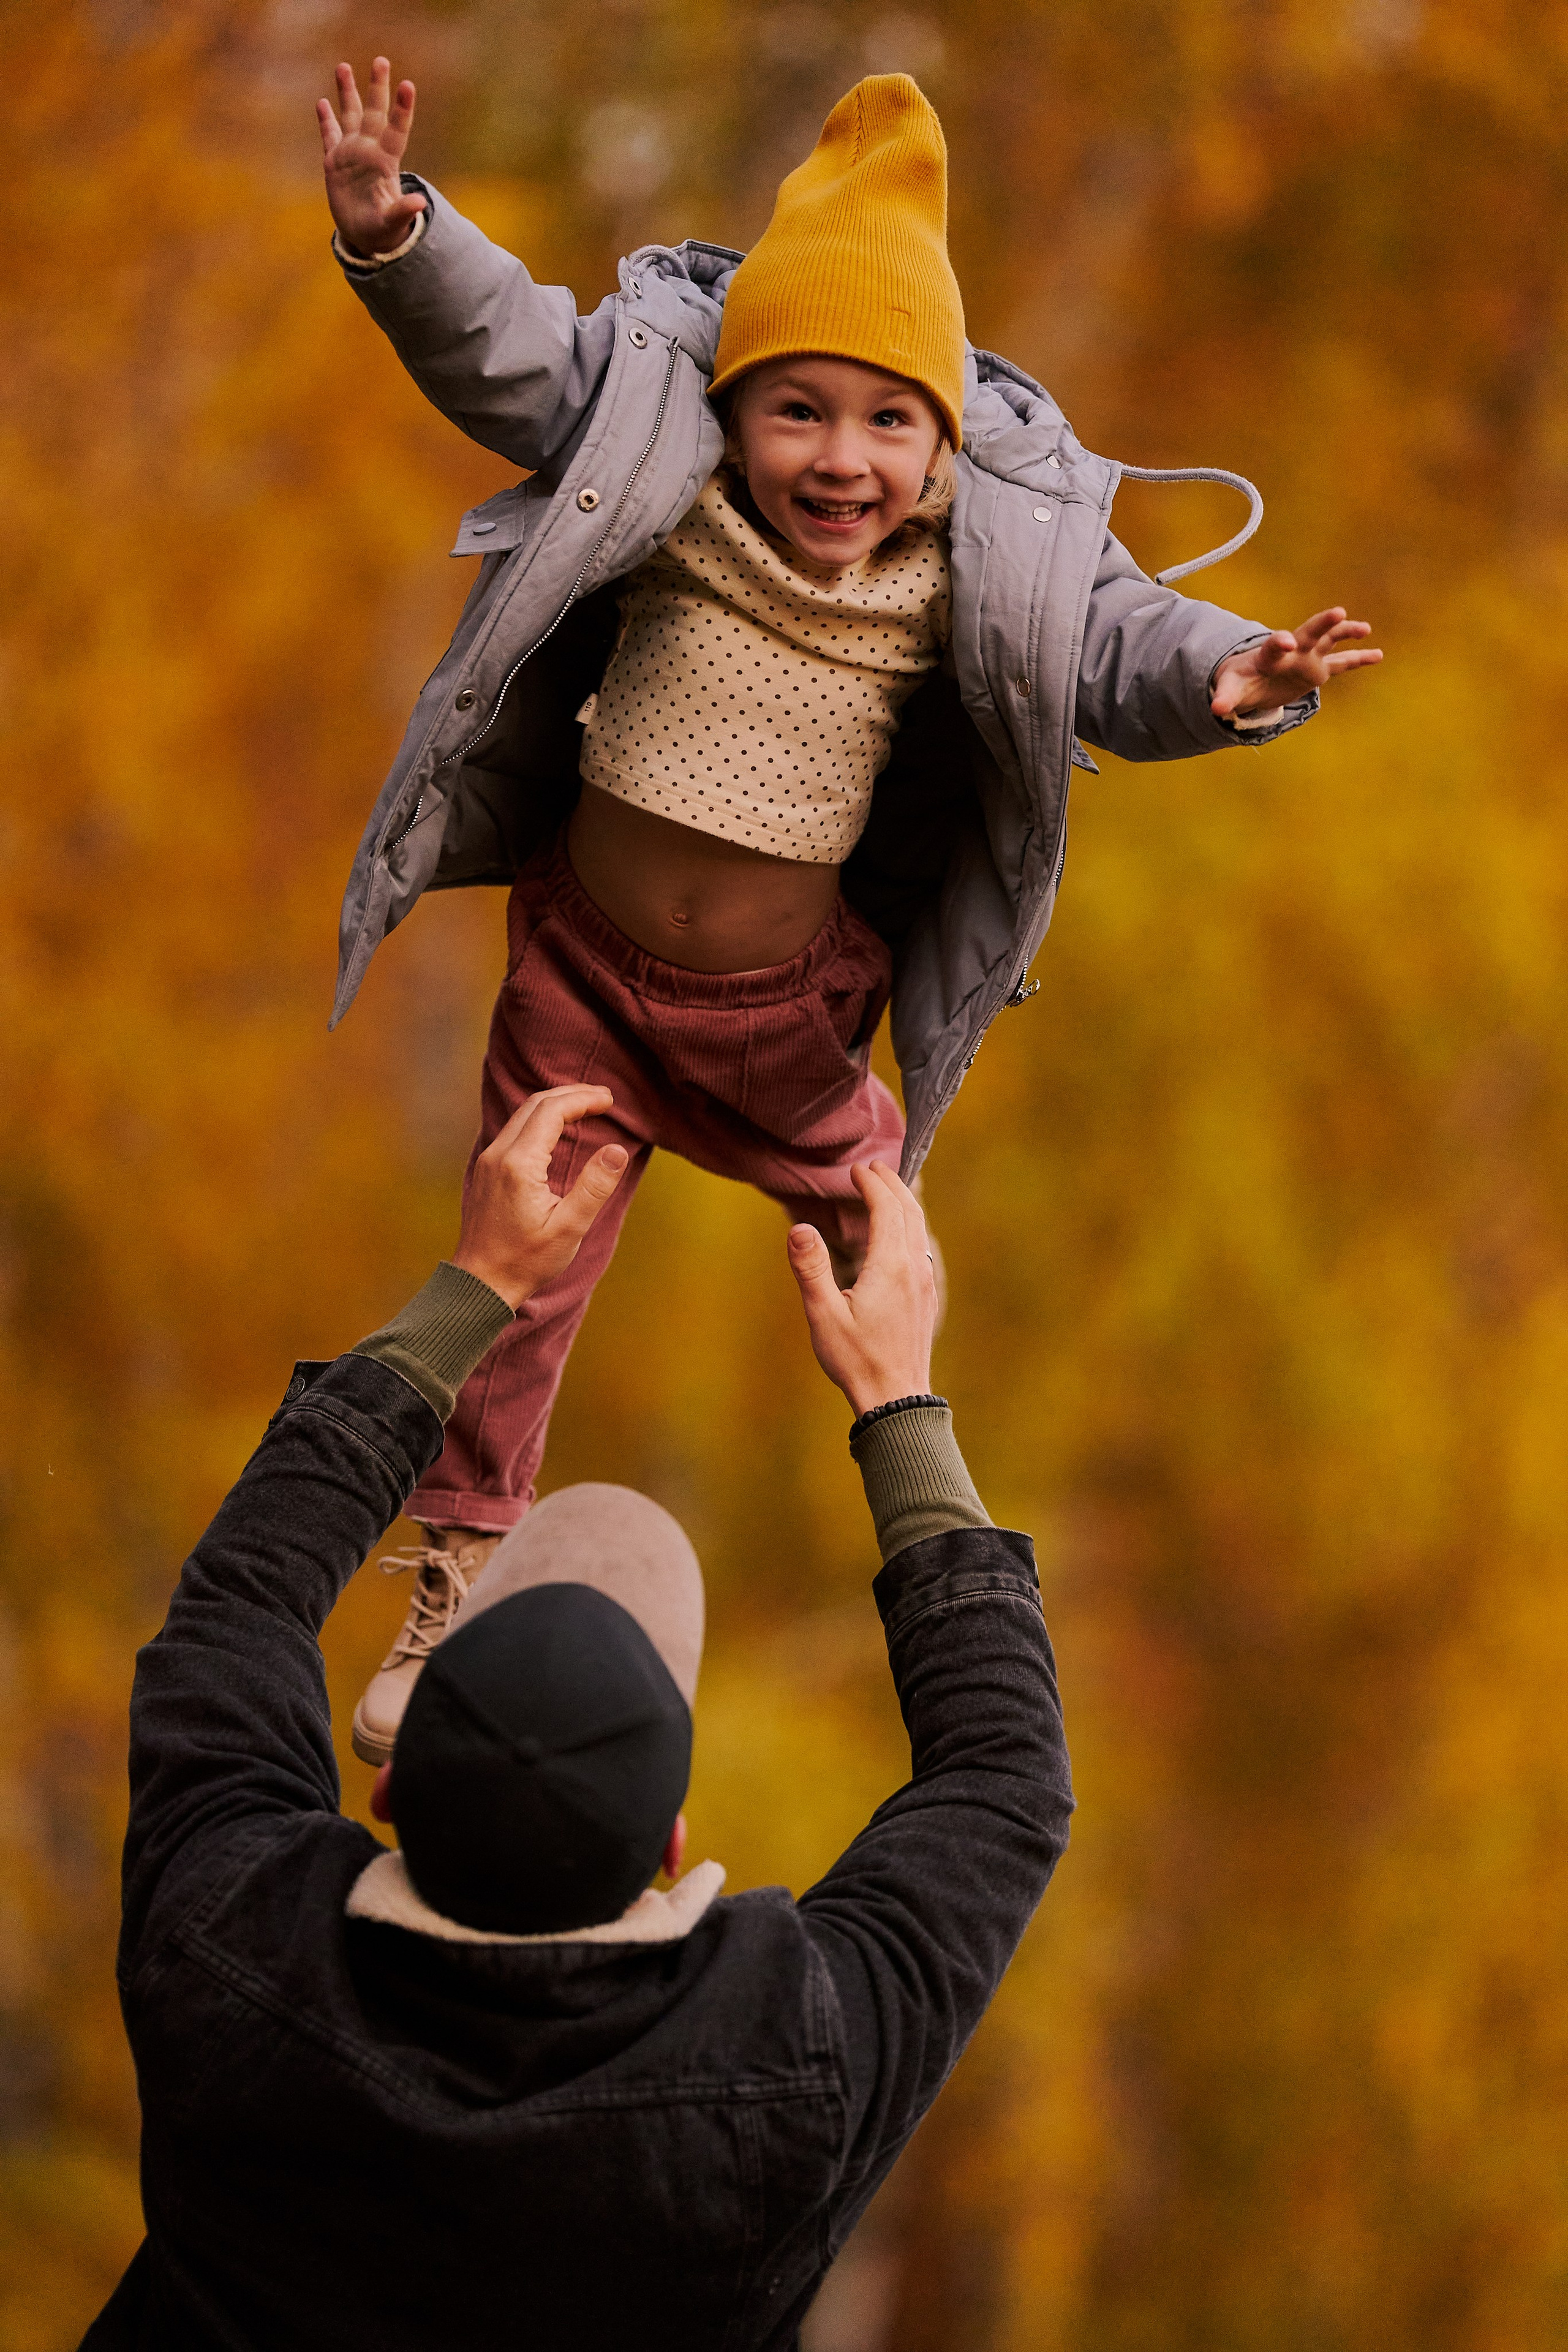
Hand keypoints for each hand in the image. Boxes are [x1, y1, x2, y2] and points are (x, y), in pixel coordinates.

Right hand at [317, 57, 426, 257]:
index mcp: (385, 163)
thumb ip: (403, 212)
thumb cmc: (383, 231)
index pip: (396, 130)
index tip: (407, 85)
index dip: (402, 109)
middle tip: (381, 60)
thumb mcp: (392, 225)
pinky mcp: (335, 163)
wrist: (366, 235)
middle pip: (374, 113)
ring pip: (350, 116)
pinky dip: (326, 120)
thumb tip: (419, 205)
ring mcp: (351, 155)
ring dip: (347, 93)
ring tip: (344, 66)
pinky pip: (329, 136)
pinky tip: (322, 102)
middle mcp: (369, 152)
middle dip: (377, 88)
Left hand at [451, 1086, 628, 1307]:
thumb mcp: (569, 1228)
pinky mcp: (487, 1169)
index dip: (583, 1099)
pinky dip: (540, 1119)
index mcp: (519, 1165)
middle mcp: (498, 1155)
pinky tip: (559, 1129)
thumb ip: (594, 1187)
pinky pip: (514, 1129)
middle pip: (535, 1104)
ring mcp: (489, 1161)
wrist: (481, 1282)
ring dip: (555, 1104)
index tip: (609, 1100)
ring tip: (586, 1106)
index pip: (552, 1111)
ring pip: (523, 1114)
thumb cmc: (526, 1261)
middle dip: (571, 1094)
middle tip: (603, 1097)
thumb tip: (618, 1150)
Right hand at [787, 1162, 938, 1417]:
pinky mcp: (927, 1298)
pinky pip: (922, 1247)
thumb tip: (799, 1228)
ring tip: (887, 1190)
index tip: (856, 1170)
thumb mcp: (824, 1315)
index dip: (872, 1184)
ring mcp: (925, 1283)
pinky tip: (899, 1235)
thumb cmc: (856, 1360)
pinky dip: (910, 1226)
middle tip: (873, 1167)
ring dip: (904, 1204)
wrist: (896, 1399)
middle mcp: (914, 1268)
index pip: (887, 1208)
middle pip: (910, 1211)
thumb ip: (811, 1269)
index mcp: (890, 1266)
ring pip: (920, 1229)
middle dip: (892, 1184)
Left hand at [1211, 607, 1382, 720]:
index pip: (1274, 645)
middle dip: (1322, 623)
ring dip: (1345, 633)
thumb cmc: (1240, 680)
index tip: (1286, 641)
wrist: (1251, 678)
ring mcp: (1307, 658)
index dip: (1279, 642)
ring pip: (1329, 641)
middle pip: (1308, 633)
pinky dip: (1359, 659)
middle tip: (1338, 613)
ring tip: (1365, 628)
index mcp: (1268, 654)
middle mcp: (1292, 651)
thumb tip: (1216, 709)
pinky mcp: (1318, 670)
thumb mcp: (1230, 688)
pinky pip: (1341, 664)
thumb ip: (1225, 696)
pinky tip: (1378, 655)